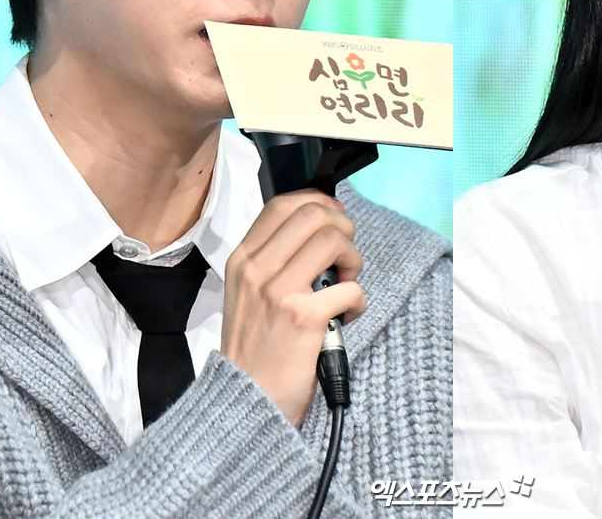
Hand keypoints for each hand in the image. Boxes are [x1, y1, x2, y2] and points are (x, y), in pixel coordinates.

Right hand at [220, 190, 366, 425]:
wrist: (246, 399)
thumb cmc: (254, 348)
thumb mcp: (247, 294)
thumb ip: (274, 261)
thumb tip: (320, 228)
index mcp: (243, 260)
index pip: (281, 205)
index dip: (317, 202)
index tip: (335, 218)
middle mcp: (257, 270)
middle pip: (313, 215)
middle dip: (343, 228)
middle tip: (345, 256)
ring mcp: (279, 292)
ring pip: (333, 241)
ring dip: (353, 260)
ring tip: (346, 283)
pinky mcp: (304, 318)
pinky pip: (350, 289)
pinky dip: (359, 301)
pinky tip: (347, 316)